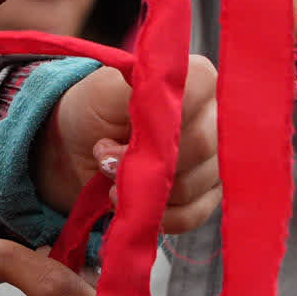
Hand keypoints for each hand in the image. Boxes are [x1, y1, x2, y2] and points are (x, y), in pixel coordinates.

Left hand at [35, 57, 220, 233]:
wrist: (80, 145)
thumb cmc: (94, 110)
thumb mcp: (103, 92)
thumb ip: (134, 93)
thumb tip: (155, 117)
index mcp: (199, 80)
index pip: (197, 98)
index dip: (155, 124)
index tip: (113, 140)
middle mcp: (216, 118)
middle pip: (197, 147)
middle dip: (143, 162)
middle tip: (105, 162)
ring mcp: (216, 159)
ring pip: (191, 185)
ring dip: (143, 190)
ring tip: (112, 180)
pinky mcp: (209, 195)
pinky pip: (191, 215)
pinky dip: (154, 215)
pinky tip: (132, 202)